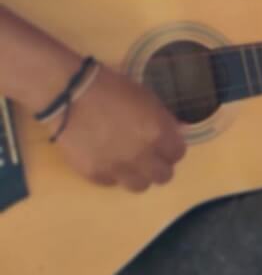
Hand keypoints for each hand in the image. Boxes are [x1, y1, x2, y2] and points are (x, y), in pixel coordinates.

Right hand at [50, 64, 185, 191]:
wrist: (71, 95)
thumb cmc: (112, 88)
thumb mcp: (147, 98)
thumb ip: (164, 120)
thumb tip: (177, 132)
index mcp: (157, 133)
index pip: (178, 154)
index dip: (172, 149)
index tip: (165, 145)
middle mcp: (141, 156)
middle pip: (163, 176)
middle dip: (160, 166)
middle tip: (150, 156)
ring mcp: (117, 168)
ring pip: (139, 186)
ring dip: (138, 175)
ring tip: (130, 162)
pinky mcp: (94, 175)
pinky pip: (112, 183)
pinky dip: (113, 174)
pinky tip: (107, 159)